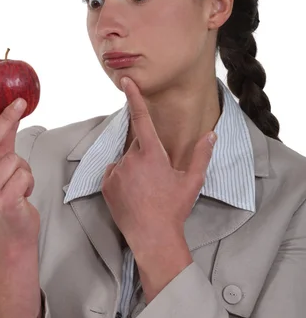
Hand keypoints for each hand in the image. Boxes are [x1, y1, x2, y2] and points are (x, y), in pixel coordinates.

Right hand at [0, 95, 39, 246]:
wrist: (13, 230)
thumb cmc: (6, 193)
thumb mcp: (0, 164)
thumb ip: (3, 140)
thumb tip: (11, 111)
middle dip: (6, 119)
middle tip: (20, 103)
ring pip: (13, 159)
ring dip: (24, 167)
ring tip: (19, 182)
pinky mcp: (4, 202)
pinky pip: (24, 175)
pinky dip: (30, 181)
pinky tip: (24, 193)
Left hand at [101, 77, 216, 257]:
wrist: (153, 236)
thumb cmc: (174, 208)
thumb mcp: (192, 181)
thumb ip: (201, 154)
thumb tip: (210, 135)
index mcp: (152, 153)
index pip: (141, 118)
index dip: (133, 97)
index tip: (126, 81)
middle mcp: (130, 158)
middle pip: (136, 146)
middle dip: (146, 156)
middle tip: (156, 179)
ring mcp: (116, 172)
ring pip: (125, 161)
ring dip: (133, 169)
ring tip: (145, 190)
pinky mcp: (106, 185)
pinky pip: (114, 174)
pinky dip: (121, 179)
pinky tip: (133, 195)